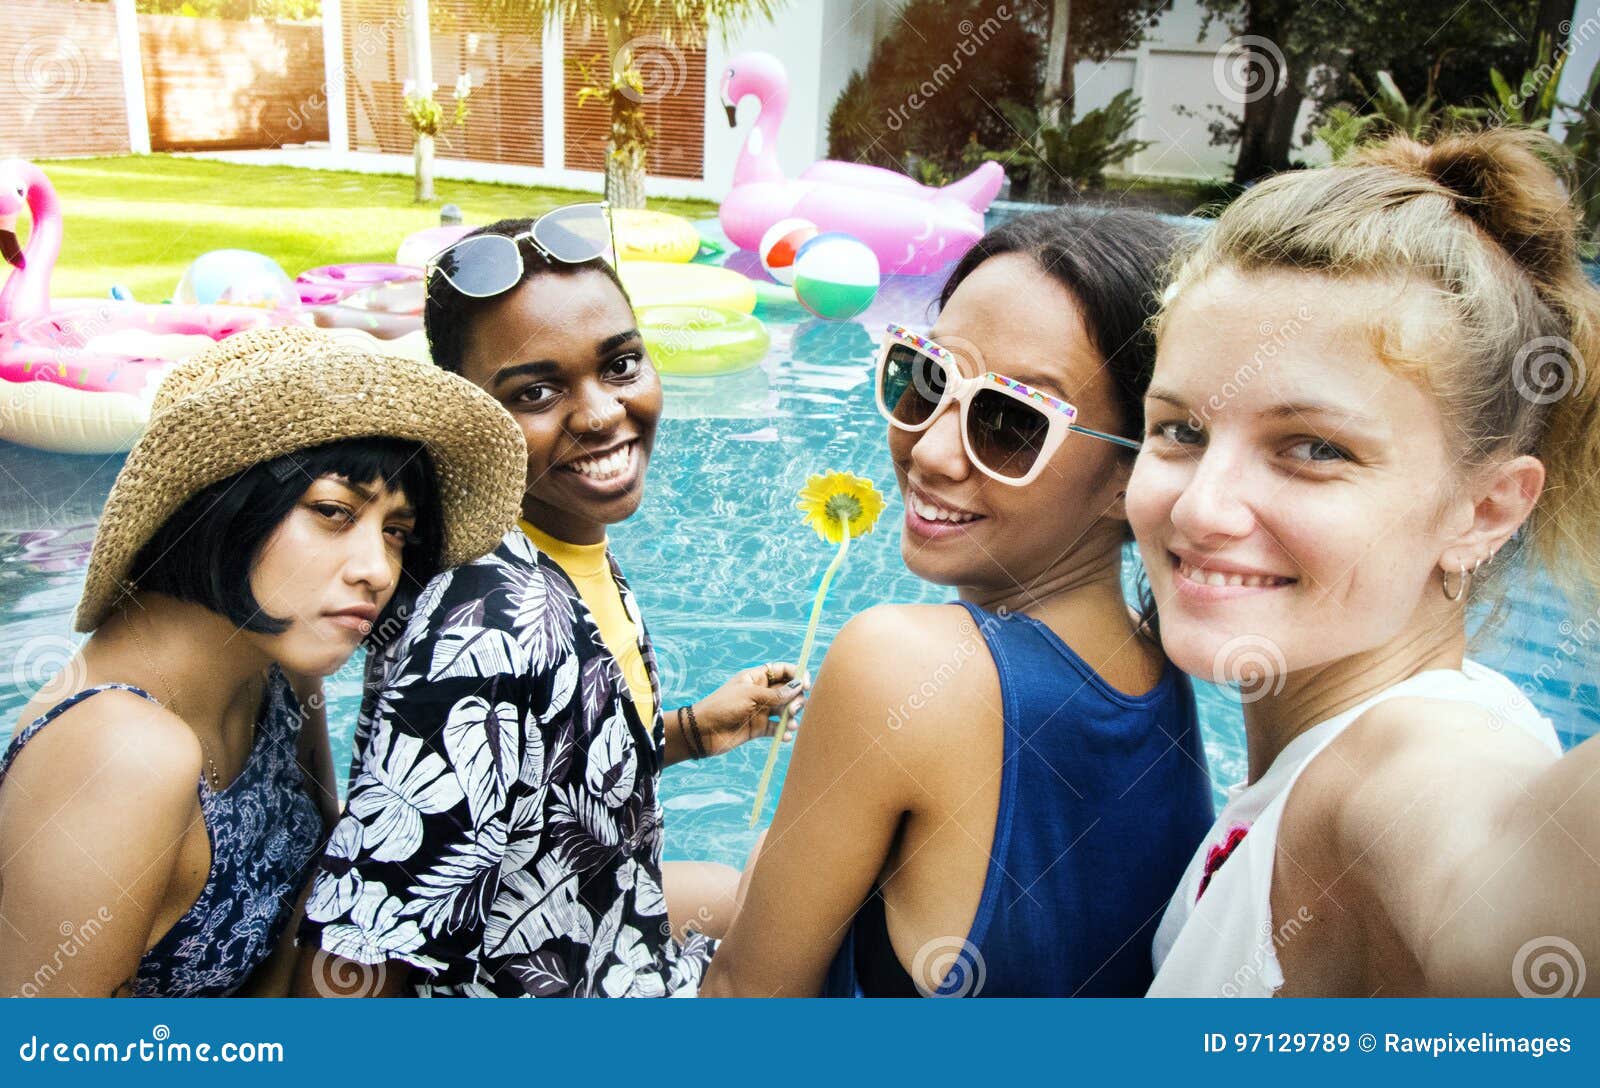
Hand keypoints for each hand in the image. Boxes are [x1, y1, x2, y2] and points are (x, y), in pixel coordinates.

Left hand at [685, 663, 808, 757]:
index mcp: (757, 678)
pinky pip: (778, 728)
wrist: (703, 731)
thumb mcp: (750, 695)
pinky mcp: (759, 728)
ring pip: (785, 710)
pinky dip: (784, 732)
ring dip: (792, 716)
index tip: (805, 684)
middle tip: (794, 709)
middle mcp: (761, 693)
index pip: (783, 671)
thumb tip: (799, 688)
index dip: (796, 675)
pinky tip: (786, 736)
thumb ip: (776, 694)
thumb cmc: (723, 705)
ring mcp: (761, 711)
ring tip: (790, 723)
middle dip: (796, 699)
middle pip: (788, 691)